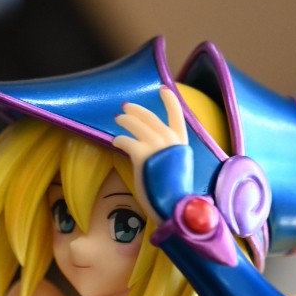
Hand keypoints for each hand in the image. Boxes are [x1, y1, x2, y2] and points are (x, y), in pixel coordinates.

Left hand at [112, 86, 188, 216]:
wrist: (174, 206)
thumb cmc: (173, 193)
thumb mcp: (176, 168)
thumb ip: (167, 156)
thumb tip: (154, 151)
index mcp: (181, 143)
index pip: (177, 115)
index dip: (169, 101)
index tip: (163, 89)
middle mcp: (170, 140)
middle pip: (150, 117)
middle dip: (137, 110)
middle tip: (126, 107)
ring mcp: (156, 146)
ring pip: (136, 125)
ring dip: (125, 121)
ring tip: (118, 120)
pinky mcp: (141, 155)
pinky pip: (126, 141)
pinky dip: (119, 140)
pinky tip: (115, 142)